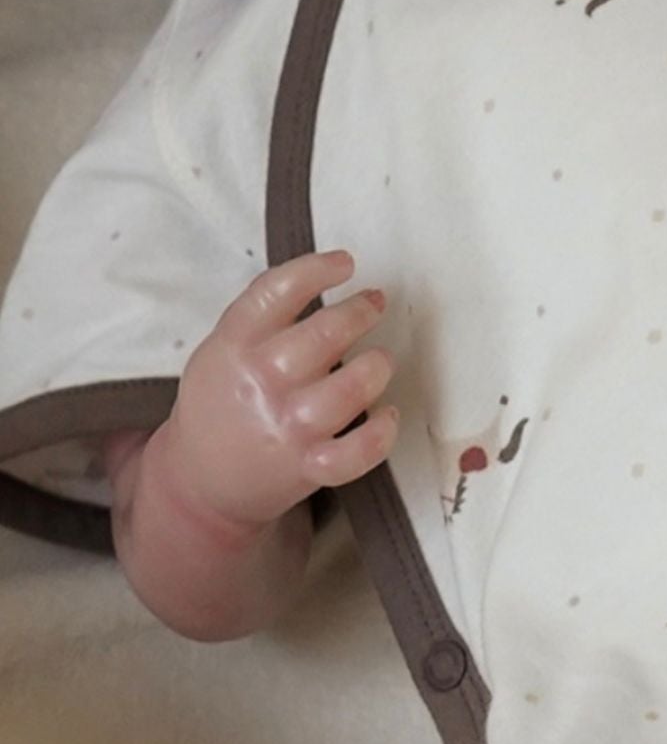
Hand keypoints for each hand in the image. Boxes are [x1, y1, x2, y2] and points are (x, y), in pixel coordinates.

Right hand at [157, 249, 396, 529]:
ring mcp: (289, 426)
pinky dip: (383, 431)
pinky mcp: (310, 467)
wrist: (200, 481)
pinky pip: (360, 450)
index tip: (345, 263)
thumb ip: (259, 321)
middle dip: (361, 312)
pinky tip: (388, 413)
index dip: (318, 269)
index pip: (278, 290)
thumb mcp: (219, 352)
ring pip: (352, 387)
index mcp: (234, 345)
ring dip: (378, 366)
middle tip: (373, 304)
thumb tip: (319, 285)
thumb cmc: (219, 407)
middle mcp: (263, 382)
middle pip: (326, 334)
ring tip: (381, 359)